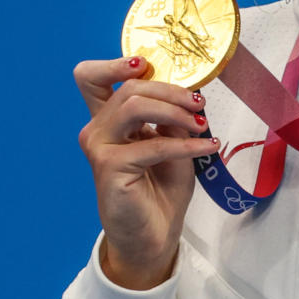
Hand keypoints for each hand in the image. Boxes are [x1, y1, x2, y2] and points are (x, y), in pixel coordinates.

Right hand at [74, 56, 219, 289]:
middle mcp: (98, 129)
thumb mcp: (172, 144)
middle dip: (170, 90)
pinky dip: (185, 145)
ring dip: (175, 111)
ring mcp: (99, 147)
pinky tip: (206, 147)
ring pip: (134, 106)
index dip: (114, 64)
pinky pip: (152, 144)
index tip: (146, 65)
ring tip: (201, 125)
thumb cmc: (160, 189)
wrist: (155, 234)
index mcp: (109, 119)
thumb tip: (186, 95)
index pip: (92, 78)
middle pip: (128, 88)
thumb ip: (171, 118)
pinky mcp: (109, 167)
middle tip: (200, 104)